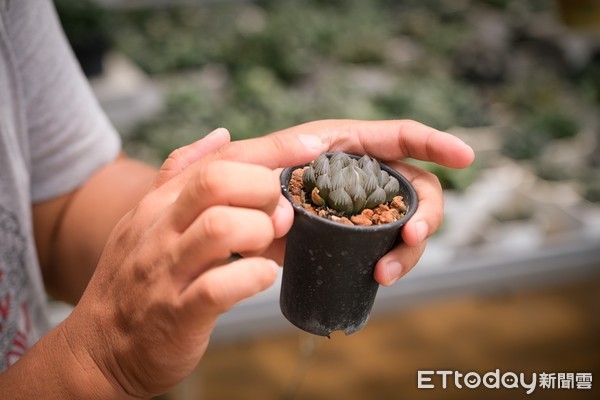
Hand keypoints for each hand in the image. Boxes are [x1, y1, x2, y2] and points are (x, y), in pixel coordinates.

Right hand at [53, 119, 471, 397]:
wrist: (102, 348)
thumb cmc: (139, 279)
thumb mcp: (149, 220)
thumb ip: (182, 175)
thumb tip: (221, 134)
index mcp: (161, 203)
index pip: (220, 160)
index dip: (272, 150)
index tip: (314, 146)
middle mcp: (161, 229)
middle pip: (217, 182)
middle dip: (264, 189)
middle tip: (282, 213)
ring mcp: (167, 270)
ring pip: (220, 227)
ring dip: (260, 231)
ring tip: (270, 245)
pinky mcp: (177, 313)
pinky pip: (219, 287)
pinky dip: (253, 277)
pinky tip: (265, 276)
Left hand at [206, 119, 473, 284]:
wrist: (227, 229)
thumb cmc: (238, 185)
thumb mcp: (250, 161)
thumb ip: (277, 150)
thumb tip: (318, 146)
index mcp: (345, 145)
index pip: (400, 138)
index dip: (436, 143)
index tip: (466, 156)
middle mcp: (361, 175)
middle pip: (416, 188)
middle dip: (426, 213)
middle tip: (413, 237)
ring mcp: (360, 209)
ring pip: (405, 224)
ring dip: (408, 249)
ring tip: (384, 272)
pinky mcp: (353, 238)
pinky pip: (385, 248)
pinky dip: (390, 263)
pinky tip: (376, 277)